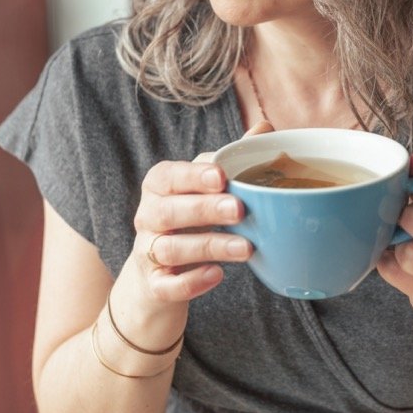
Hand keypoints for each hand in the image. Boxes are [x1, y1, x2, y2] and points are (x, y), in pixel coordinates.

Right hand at [132, 120, 273, 302]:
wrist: (158, 274)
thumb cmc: (188, 217)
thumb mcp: (205, 187)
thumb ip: (231, 159)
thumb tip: (265, 127)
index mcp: (160, 186)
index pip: (169, 176)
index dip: (193, 176)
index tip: (221, 176)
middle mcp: (148, 216)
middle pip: (168, 211)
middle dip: (204, 209)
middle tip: (240, 210)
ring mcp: (147, 252)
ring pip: (170, 248)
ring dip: (209, 246)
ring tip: (245, 248)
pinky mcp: (154, 285)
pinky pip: (166, 285)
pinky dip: (190, 282)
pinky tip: (217, 276)